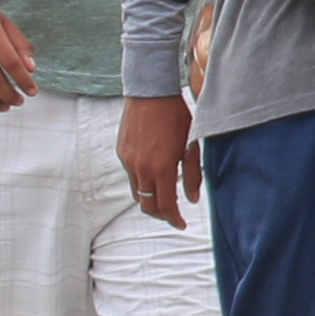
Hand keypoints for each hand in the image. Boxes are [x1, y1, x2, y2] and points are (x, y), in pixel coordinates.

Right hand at [120, 93, 201, 227]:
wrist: (150, 93)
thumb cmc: (175, 116)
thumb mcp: (191, 146)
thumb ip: (192, 175)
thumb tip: (192, 198)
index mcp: (161, 169)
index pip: (165, 206)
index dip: (174, 219)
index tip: (181, 223)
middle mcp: (141, 169)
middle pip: (147, 205)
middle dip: (160, 213)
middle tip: (172, 213)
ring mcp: (128, 161)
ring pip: (137, 192)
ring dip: (150, 198)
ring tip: (163, 194)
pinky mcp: (122, 153)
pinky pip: (131, 175)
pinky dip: (142, 180)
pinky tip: (153, 172)